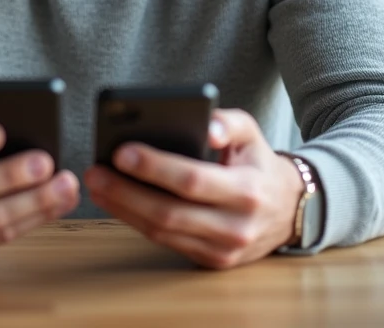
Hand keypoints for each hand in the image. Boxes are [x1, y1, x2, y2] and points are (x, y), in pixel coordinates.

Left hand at [84, 108, 304, 269]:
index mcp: (247, 190)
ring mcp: (224, 249)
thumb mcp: (252, 133)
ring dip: (123, 209)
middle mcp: (236, 225)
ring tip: (98, 185)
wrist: (288, 209)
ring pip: (163, 232)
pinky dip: (137, 222)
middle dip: (126, 192)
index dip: (155, 168)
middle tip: (95, 172)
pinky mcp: (212, 261)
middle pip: (169, 212)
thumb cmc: (258, 164)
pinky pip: (166, 242)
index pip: (193, 180)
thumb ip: (228, 122)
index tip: (122, 152)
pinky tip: (117, 202)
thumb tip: (206, 127)